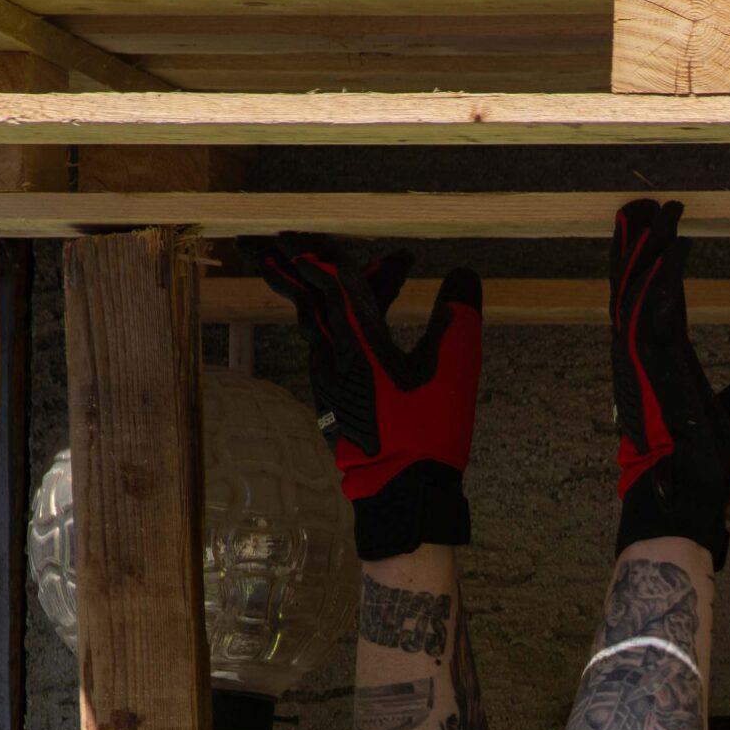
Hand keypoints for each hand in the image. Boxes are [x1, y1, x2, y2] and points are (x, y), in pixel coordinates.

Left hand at [257, 235, 482, 558]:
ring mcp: (332, 383)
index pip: (331, 284)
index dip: (321, 253)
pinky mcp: (337, 403)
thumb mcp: (454, 373)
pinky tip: (342, 328)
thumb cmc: (427, 437)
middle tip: (266, 242)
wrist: (402, 497)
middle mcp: (334, 360)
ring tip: (309, 272)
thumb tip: (463, 274)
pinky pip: (326, 349)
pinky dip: (333, 326)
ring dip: (314, 295)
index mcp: (359, 345)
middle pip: (307, 301)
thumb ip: (458, 318)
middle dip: (289, 268)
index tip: (301, 232)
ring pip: (315, 326)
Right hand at [610, 199, 729, 569]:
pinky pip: (653, 314)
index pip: (657, 299)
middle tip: (643, 202)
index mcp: (663, 361)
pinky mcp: (649, 370)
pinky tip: (675, 248)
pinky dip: (663, 279)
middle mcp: (644, 356)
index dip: (657, 262)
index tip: (663, 227)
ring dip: (645, 249)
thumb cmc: (706, 463)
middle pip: (634, 285)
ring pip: (637, 291)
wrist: (686, 497)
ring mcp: (641, 362)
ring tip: (654, 210)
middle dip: (636, 243)